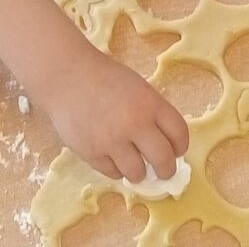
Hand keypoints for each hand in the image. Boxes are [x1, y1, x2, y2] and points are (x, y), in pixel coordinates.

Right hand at [45, 47, 188, 182]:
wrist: (67, 77)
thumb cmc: (105, 78)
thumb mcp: (138, 87)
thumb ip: (152, 112)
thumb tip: (165, 143)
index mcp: (151, 103)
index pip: (179, 134)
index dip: (181, 146)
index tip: (177, 152)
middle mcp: (135, 124)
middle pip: (163, 160)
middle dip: (166, 170)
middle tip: (163, 172)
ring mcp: (113, 141)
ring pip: (138, 173)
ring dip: (139, 172)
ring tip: (135, 166)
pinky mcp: (92, 153)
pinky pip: (113, 172)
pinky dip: (116, 169)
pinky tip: (113, 157)